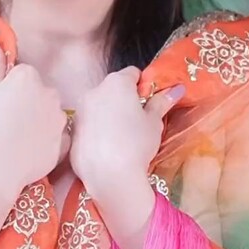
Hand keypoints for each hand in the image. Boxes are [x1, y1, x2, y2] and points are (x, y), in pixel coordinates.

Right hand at [0, 21, 67, 191]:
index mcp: (28, 76)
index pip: (23, 76)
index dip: (10, 92)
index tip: (0, 108)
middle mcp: (49, 91)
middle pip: (40, 93)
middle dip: (28, 105)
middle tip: (8, 125)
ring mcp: (60, 117)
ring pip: (50, 114)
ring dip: (39, 123)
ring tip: (18, 141)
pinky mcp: (66, 141)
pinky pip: (58, 137)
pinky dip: (48, 142)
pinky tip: (31, 152)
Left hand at [69, 66, 184, 190]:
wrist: (109, 175)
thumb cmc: (137, 143)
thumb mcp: (154, 122)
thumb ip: (161, 103)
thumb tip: (177, 89)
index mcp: (116, 83)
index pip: (132, 73)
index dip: (143, 85)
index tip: (148, 101)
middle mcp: (94, 90)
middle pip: (113, 88)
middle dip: (124, 99)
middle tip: (137, 119)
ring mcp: (80, 110)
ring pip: (98, 105)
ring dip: (109, 113)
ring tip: (121, 135)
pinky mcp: (72, 130)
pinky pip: (88, 123)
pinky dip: (96, 129)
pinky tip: (107, 146)